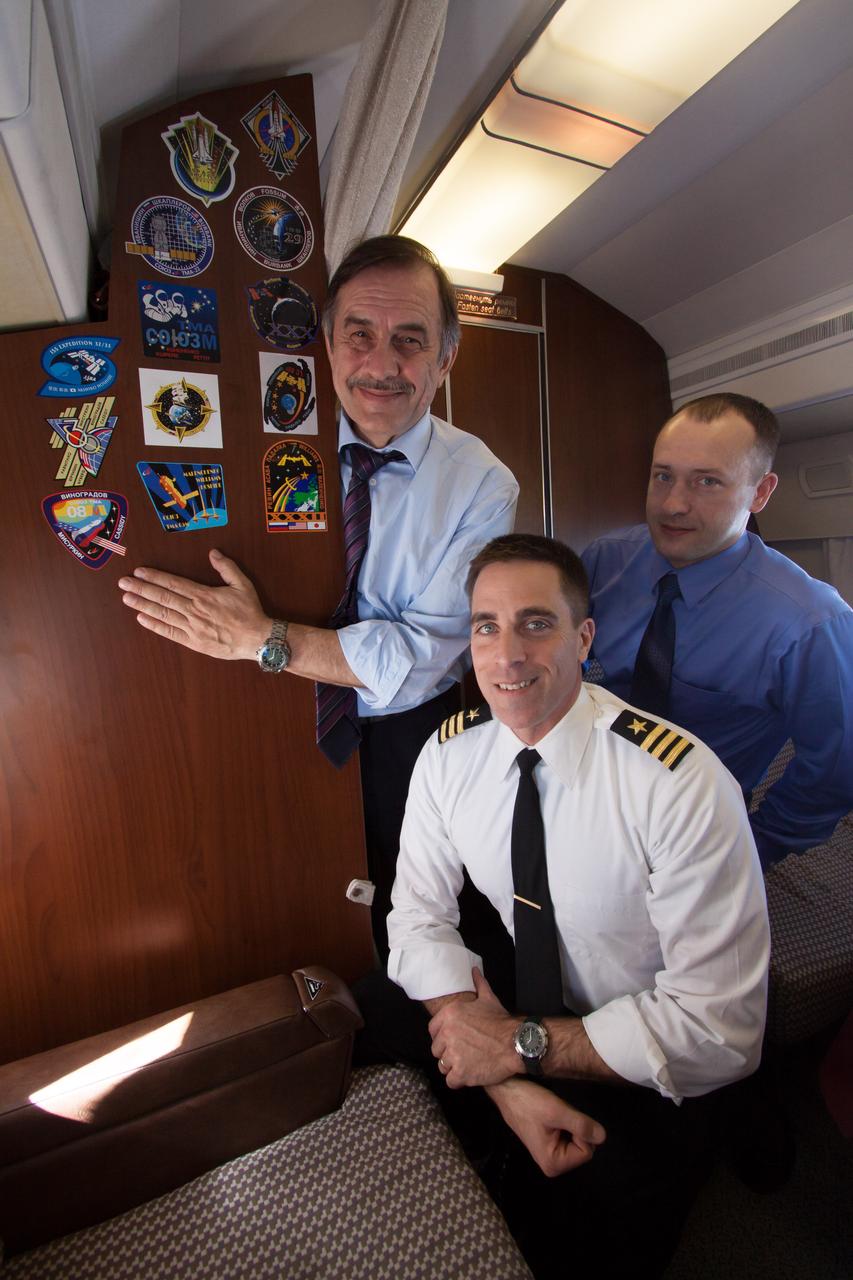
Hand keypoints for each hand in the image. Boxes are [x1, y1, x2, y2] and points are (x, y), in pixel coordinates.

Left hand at [118, 549, 268, 660]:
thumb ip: (227, 568)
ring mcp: (192, 627)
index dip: (154, 577)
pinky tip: (142, 618)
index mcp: (204, 595)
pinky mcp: (193, 642)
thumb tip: (213, 552)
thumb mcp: (243, 584)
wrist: (256, 639)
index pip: (173, 583)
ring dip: (143, 605)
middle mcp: (194, 610)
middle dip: (141, 589)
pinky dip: (154, 625)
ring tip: (126, 598)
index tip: (139, 572)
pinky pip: (170, 632)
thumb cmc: (250, 611)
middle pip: (163, 597)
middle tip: (123, 583)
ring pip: (162, 614)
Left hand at [430, 968, 517, 1088]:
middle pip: (437, 1050)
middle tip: (464, 1052)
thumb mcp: (488, 998)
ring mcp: (453, 1055)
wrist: (516, 1043)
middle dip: (448, 1052)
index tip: (454, 1040)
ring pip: (443, 1066)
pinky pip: (451, 1081)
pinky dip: (460, 1080)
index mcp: (449, 1015)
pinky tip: (470, 1074)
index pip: (433, 1030)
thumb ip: (478, 983)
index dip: (443, 1036)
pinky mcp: (461, 1073)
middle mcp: (447, 1034)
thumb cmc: (502, 1022)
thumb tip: (474, 970)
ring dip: (453, 1067)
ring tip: (468, 1063)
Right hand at [488, 1077, 605, 1177]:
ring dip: (571, 1125)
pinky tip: (551, 1117)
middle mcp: (552, 1166)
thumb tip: (603, 1137)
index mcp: (554, 1164)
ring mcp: (550, 1157)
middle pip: (584, 1148)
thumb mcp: (557, 1111)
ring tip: (552, 1116)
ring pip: (578, 1142)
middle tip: (556, 1116)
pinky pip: (569, 1138)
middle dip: (576, 1129)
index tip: (562, 1119)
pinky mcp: (549, 1147)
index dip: (580, 1131)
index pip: (587, 1151)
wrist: (507, 1091)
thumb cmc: (529, 1102)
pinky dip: (565, 1125)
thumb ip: (581, 1125)